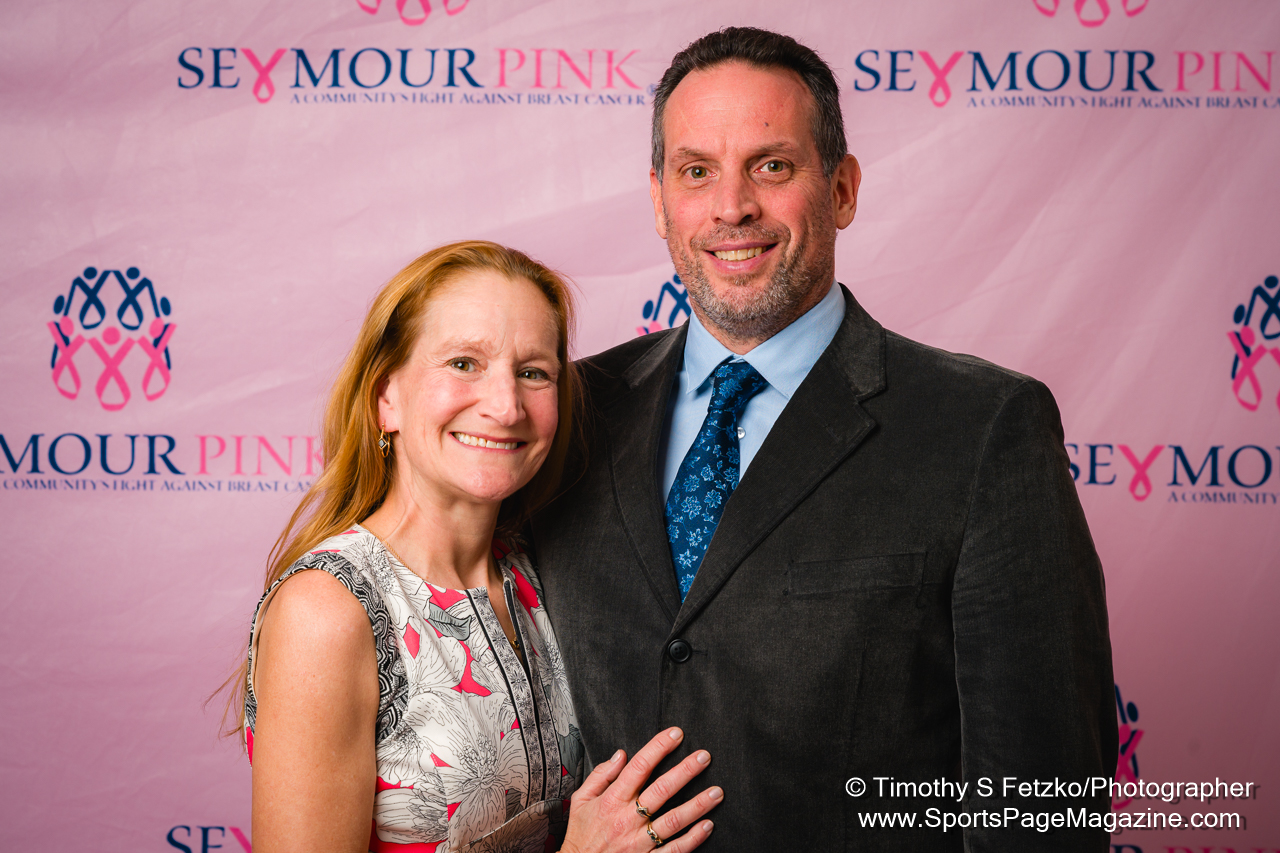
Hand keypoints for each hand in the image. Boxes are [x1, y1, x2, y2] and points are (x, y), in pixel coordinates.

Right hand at [560, 727, 720, 852]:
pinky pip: (673, 850)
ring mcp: (638, 842)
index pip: (638, 767)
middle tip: (704, 757)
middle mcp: (627, 819)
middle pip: (661, 790)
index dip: (658, 748)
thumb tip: (621, 755)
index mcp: (611, 801)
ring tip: (717, 792)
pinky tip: (708, 826)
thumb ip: (600, 775)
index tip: (676, 735)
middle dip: (685, 771)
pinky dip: (692, 839)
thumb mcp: (580, 800)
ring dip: (697, 805)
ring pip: (673, 821)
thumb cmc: (581, 835)